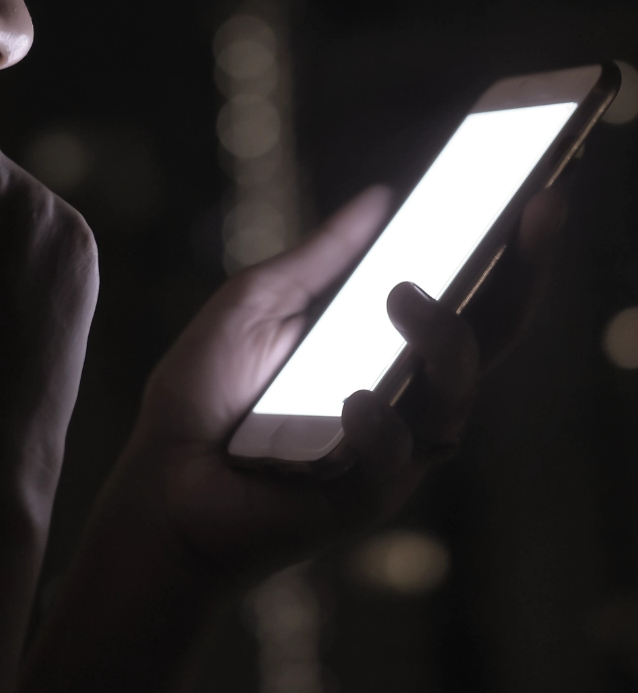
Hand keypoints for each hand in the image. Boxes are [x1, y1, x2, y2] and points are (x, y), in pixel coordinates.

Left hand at [119, 182, 564, 588]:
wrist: (155, 478)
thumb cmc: (202, 395)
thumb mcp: (256, 303)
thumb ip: (319, 258)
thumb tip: (380, 195)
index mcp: (384, 350)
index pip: (467, 301)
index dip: (512, 254)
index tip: (537, 194)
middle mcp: (402, 398)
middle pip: (489, 342)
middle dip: (522, 278)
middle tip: (531, 215)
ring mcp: (389, 450)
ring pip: (454, 398)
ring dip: (443, 340)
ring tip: (404, 295)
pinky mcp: (360, 498)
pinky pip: (395, 460)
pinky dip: (381, 424)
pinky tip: (356, 397)